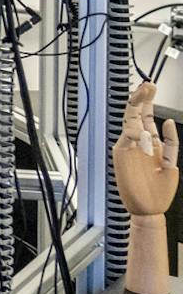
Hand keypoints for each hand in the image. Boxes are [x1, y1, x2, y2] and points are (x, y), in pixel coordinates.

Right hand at [116, 80, 179, 215]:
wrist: (150, 209)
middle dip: (142, 97)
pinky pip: (129, 137)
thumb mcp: (171, 164)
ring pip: (131, 121)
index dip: (148, 102)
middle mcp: (138, 143)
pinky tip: (147, 132)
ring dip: (138, 106)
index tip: (151, 87)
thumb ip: (170, 143)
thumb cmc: (159, 191)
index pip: (147, 117)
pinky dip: (137, 133)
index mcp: (151, 144)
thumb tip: (166, 122)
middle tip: (148, 84)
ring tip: (146, 91)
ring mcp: (129, 147)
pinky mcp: (122, 154)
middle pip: (137, 114)